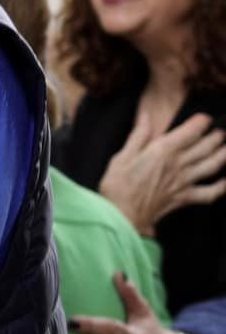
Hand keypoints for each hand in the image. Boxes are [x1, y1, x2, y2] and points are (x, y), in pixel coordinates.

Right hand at [97, 112, 225, 236]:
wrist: (121, 216)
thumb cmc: (117, 188)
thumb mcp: (121, 157)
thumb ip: (138, 136)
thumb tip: (145, 116)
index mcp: (162, 151)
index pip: (190, 131)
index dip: (201, 122)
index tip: (204, 119)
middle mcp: (178, 164)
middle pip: (205, 146)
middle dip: (215, 136)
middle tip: (218, 132)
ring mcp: (184, 182)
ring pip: (212, 165)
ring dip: (223, 154)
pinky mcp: (185, 198)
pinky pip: (210, 193)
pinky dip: (222, 186)